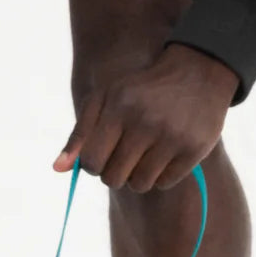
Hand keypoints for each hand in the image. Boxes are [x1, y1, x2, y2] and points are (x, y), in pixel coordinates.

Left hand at [55, 45, 238, 192]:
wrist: (198, 71)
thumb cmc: (142, 90)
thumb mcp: (106, 99)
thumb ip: (80, 134)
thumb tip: (57, 169)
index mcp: (119, 107)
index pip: (91, 162)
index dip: (94, 165)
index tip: (104, 154)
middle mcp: (145, 122)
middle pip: (113, 179)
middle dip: (114, 173)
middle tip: (125, 156)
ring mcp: (171, 137)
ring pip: (139, 185)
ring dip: (138, 177)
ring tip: (145, 156)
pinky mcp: (193, 149)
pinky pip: (164, 184)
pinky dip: (161, 175)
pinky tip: (165, 154)